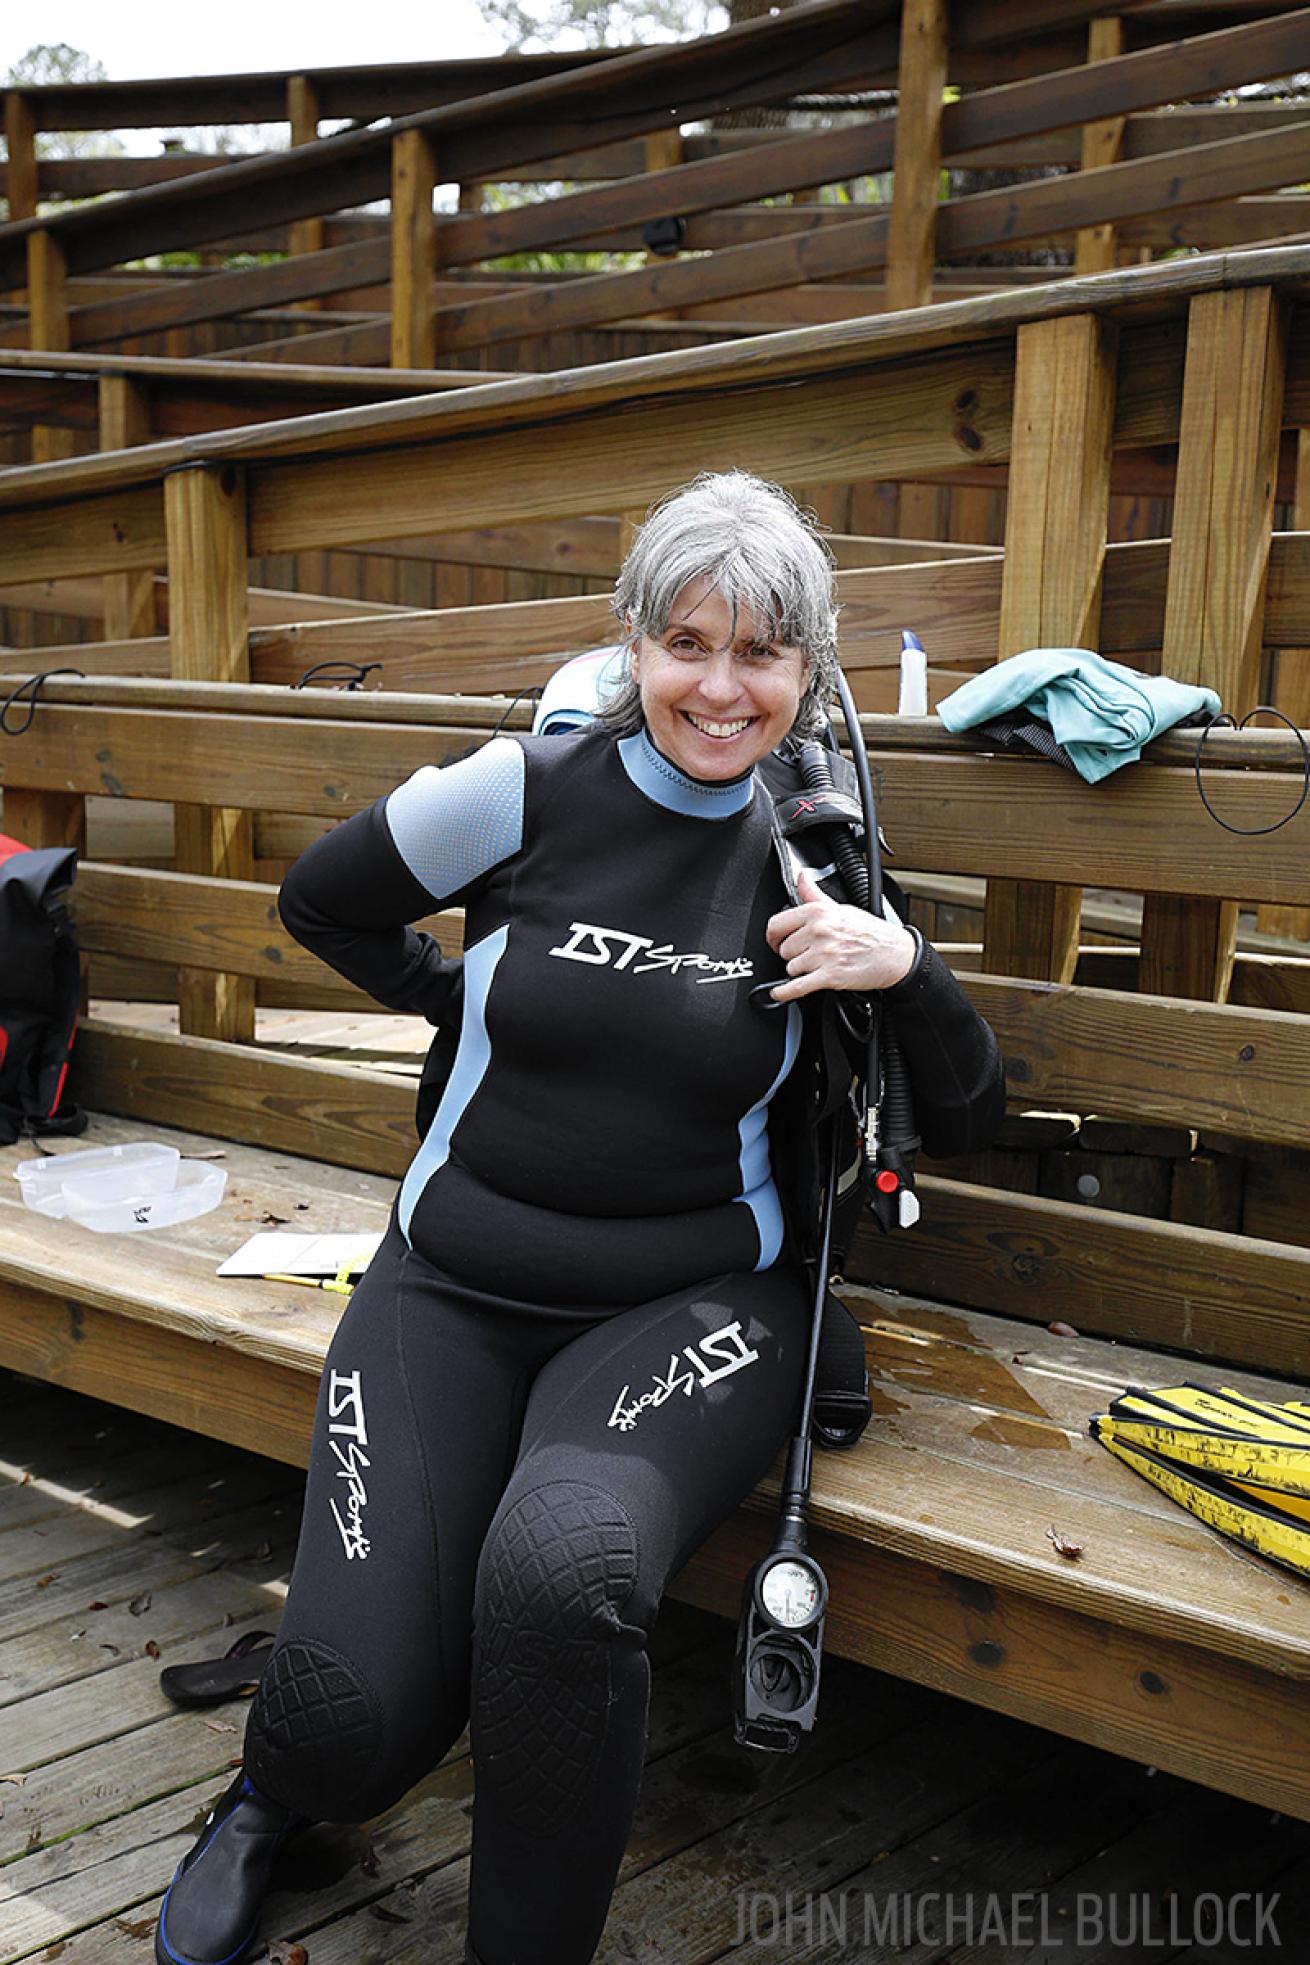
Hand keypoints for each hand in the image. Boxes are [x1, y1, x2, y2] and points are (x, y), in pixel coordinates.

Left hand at [766, 866, 917, 1001]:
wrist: (896, 954)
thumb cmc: (871, 932)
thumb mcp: (841, 907)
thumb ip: (814, 895)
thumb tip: (801, 877)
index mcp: (818, 912)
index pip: (776, 924)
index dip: (773, 936)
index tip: (775, 941)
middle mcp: (819, 931)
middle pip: (783, 949)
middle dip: (792, 954)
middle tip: (806, 954)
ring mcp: (824, 954)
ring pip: (790, 968)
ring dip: (800, 970)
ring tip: (817, 965)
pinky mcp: (830, 976)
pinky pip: (797, 987)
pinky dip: (785, 992)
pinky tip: (779, 992)